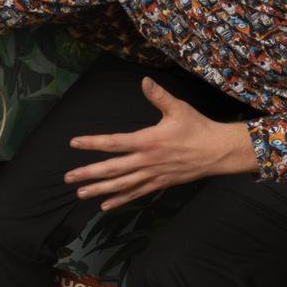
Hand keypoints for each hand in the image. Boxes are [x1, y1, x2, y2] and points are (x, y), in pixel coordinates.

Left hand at [64, 78, 257, 209]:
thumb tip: (144, 80)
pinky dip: (120, 200)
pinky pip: (136, 193)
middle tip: (69, 178)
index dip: (92, 143)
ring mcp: (152, 175)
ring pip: (121, 185)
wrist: (218, 152)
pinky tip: (105, 205)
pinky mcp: (159, 183)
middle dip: (89, 174)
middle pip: (112, 169)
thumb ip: (158, 96)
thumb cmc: (197, 128)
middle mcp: (146, 161)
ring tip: (80, 194)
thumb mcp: (178, 108)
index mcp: (148, 141)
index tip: (74, 143)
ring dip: (100, 190)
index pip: (114, 143)